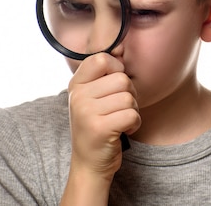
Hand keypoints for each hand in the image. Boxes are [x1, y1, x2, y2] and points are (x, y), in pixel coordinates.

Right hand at [66, 52, 140, 180]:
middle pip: (122, 79)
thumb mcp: (92, 97)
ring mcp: (86, 113)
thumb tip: (121, 47)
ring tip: (120, 120)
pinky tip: (124, 129)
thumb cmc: (97, 125)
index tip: (114, 85)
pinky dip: (135, 123)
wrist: (89, 163)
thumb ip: (103, 75)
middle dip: (129, 94)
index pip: (102, 58)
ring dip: (133, 110)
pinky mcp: (99, 129)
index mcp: (76, 84)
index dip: (117, 68)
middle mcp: (78, 96)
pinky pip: (132, 115)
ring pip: (129, 97)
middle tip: (119, 108)